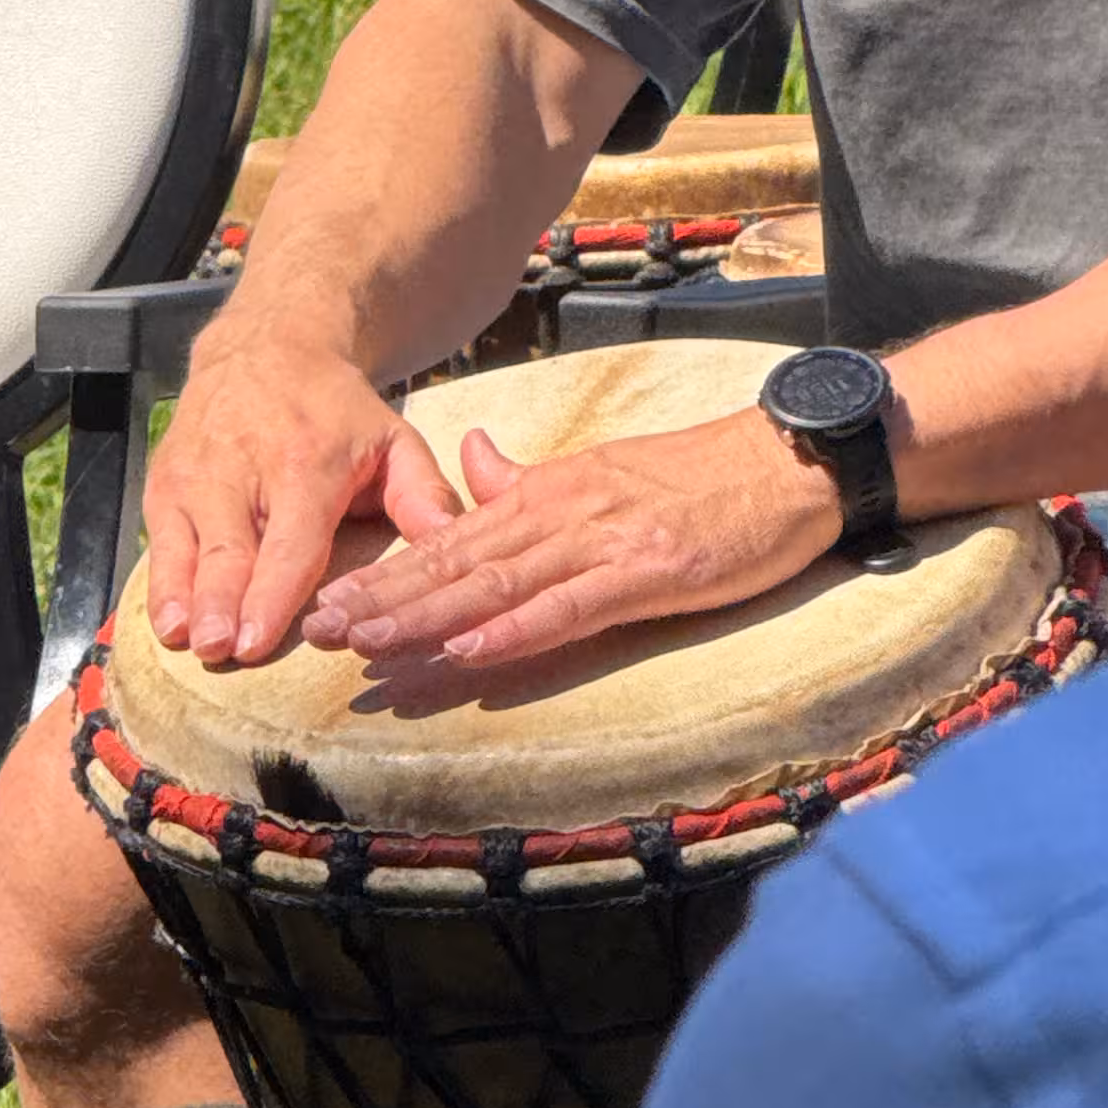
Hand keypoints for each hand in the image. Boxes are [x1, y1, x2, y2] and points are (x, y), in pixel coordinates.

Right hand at [144, 322, 466, 668]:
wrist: (264, 347)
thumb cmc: (334, 411)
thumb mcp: (392, 437)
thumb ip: (422, 492)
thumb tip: (447, 541)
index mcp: (306, 464)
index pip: (289, 541)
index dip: (273, 592)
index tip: (259, 640)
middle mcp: (243, 471)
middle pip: (230, 551)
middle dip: (224, 603)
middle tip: (222, 649)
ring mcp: (196, 477)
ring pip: (186, 550)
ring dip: (185, 599)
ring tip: (188, 641)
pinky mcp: (164, 484)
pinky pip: (159, 543)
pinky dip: (160, 586)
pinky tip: (167, 623)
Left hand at [319, 405, 848, 674]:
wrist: (789, 464)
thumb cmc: (699, 480)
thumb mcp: (599, 472)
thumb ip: (527, 478)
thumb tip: (469, 458)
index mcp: (547, 494)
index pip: (449, 542)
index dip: (384, 576)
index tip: (326, 604)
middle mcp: (562, 513)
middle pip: (456, 563)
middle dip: (384, 600)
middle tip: (318, 632)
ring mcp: (604, 542)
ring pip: (498, 584)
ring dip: (430, 617)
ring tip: (370, 645)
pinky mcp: (649, 571)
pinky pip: (571, 605)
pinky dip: (517, 629)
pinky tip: (472, 650)